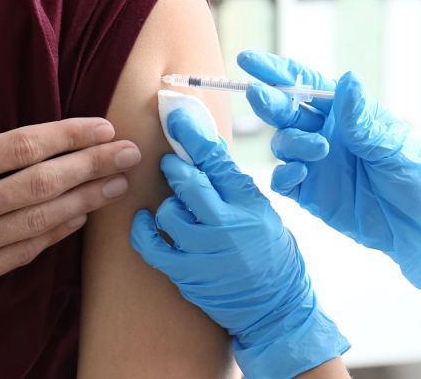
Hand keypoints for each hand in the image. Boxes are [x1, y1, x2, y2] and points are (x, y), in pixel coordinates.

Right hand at [0, 43, 141, 339]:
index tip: (100, 127)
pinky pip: (20, 255)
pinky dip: (52, 236)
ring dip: (84, 202)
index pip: (20, 147)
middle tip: (130, 153)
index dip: (67, 136)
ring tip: (116, 186)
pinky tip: (75, 221)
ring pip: (40, 221)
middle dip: (93, 165)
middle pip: (43, 183)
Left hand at [131, 109, 347, 378]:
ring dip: (168, 205)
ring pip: (168, 212)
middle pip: (188, 181)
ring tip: (178, 208)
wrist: (276, 307)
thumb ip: (231, 182)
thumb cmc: (270, 252)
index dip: (193, 134)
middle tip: (171, 164)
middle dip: (174, 167)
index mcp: (249, 203)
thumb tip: (202, 147)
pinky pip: (151, 246)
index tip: (176, 114)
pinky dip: (144, 230)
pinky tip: (145, 221)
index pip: (216, 160)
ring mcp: (205, 252)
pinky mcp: (186, 274)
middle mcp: (228, 225)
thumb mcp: (261, 210)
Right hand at [238, 50, 420, 305]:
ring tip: (319, 150)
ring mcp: (316, 164)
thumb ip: (362, 117)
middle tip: (259, 95)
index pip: (306, 84)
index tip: (248, 61)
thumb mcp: (393, 143)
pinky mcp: (310, 194)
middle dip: (271, 101)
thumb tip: (347, 79)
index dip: (276, 71)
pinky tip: (300, 173)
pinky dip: (284, 174)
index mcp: (347, 112)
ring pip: (283, 143)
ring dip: (292, 141)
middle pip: (286, 111)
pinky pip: (283, 179)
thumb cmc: (418, 178)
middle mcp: (327, 134)